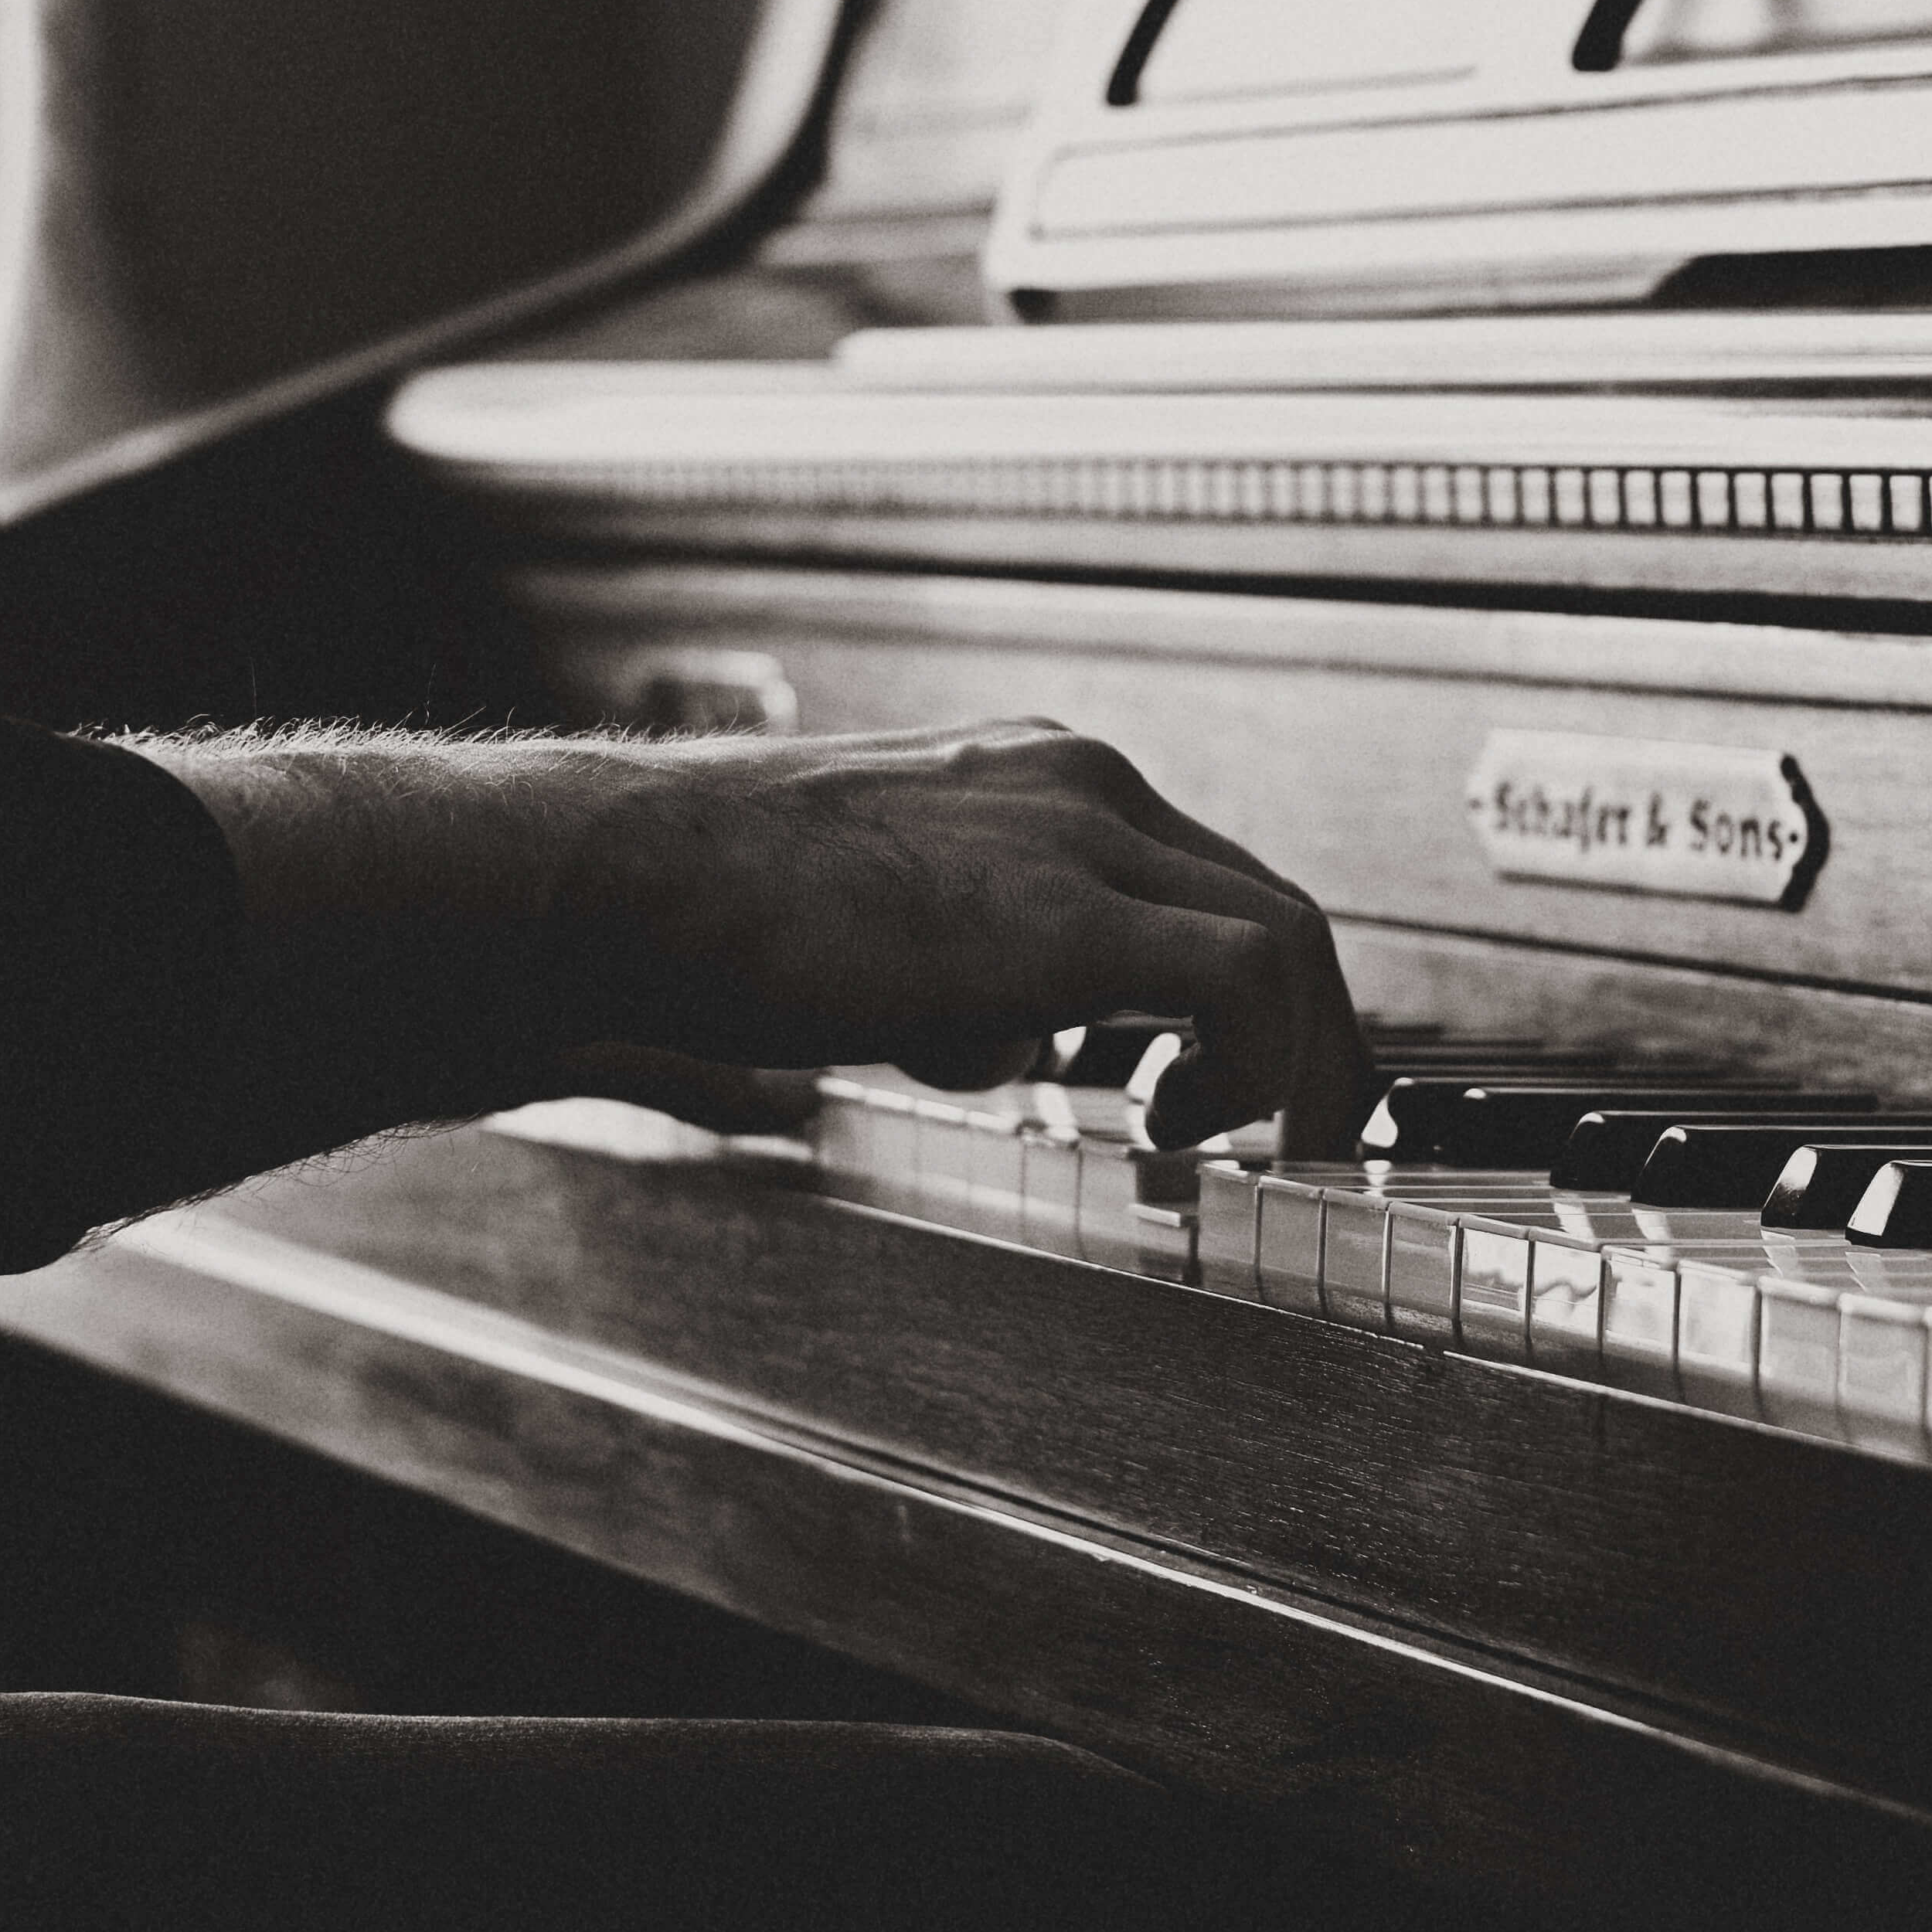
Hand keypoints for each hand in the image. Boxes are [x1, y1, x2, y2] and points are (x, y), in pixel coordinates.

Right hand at [537, 721, 1372, 1157]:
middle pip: (1266, 903)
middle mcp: (1071, 785)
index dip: (1247, 989)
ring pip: (1284, 936)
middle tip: (1308, 1130)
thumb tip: (1003, 1052)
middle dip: (1309, 1029)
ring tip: (1274, 1151)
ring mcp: (1077, 833)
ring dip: (1302, 1059)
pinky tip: (1184, 1129)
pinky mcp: (1068, 910)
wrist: (622, 880)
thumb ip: (962, 984)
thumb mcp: (877, 945)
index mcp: (1028, 779)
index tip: (1246, 1075)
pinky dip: (1259, 1064)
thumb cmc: (708, 918)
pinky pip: (1246, 979)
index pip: (1197, 877)